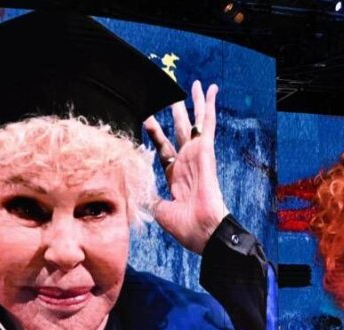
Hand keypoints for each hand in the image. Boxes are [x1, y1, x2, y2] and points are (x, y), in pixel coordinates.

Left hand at [143, 80, 228, 253]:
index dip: (155, 135)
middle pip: (180, 132)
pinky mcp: (206, 151)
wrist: (203, 230)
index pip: (164, 150)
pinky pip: (207, 124)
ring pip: (195, 123)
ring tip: (192, 84)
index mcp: (177, 177)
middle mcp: (188, 163)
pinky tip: (209, 90)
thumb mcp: (159, 210)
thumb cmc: (185, 227)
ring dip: (194, 104)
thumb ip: (148, 196)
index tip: (146, 120)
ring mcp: (198, 155)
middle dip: (175, 114)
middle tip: (170, 96)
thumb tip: (134, 189)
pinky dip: (208, 106)